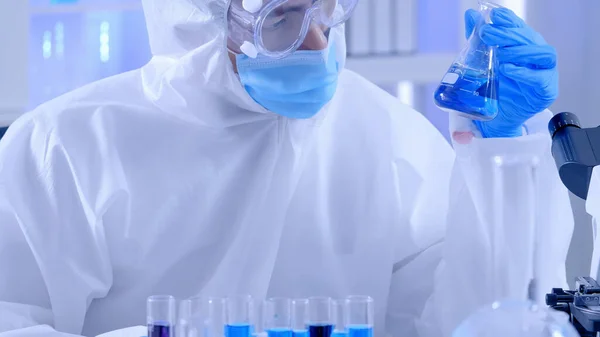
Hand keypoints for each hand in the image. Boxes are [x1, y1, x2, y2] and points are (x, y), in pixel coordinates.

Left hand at [465, 8, 558, 137]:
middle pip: (530, 38)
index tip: (494, 16)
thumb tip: (470, 15)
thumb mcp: (481, 63)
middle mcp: (536, 56)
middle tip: (486, 33)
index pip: (519, 27)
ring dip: (520, 51)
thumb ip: (477, 40)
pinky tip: (508, 70)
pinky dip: (524, 73)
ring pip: (543, 54)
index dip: (509, 20)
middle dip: (508, 34)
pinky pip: (541, 78)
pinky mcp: (546, 90)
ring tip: (499, 55)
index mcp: (523, 46)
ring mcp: (545, 72)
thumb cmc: (493, 88)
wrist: (495, 118)